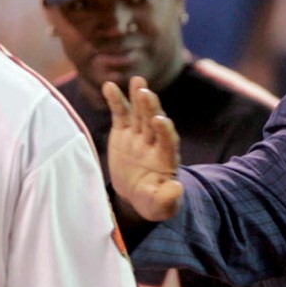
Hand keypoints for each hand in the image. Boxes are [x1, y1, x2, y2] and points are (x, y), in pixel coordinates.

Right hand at [103, 76, 183, 221]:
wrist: (138, 194)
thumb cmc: (153, 201)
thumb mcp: (161, 206)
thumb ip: (168, 198)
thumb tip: (177, 189)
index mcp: (166, 158)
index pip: (167, 141)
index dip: (164, 130)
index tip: (160, 120)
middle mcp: (154, 142)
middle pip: (153, 121)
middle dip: (150, 108)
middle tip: (145, 93)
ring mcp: (139, 135)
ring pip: (139, 113)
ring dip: (138, 96)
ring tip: (137, 81)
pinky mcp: (124, 132)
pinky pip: (120, 114)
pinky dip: (116, 100)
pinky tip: (109, 86)